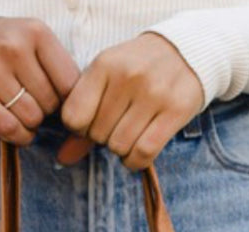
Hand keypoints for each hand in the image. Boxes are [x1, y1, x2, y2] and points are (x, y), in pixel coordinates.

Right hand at [0, 17, 79, 145]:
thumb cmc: (11, 51)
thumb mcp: (38, 45)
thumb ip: (61, 70)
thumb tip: (85, 110)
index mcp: (36, 33)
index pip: (70, 85)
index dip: (68, 100)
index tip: (57, 98)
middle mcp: (12, 47)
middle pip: (50, 104)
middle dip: (47, 110)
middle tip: (34, 101)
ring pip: (31, 118)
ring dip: (32, 124)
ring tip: (23, 111)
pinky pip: (9, 129)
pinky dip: (18, 136)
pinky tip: (17, 127)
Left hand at [56, 33, 204, 170]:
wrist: (185, 52)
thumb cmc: (136, 70)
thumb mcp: (105, 80)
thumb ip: (82, 116)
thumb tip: (63, 159)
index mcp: (104, 64)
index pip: (73, 117)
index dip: (79, 128)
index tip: (92, 121)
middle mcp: (128, 76)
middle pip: (98, 135)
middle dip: (104, 138)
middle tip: (118, 124)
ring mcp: (153, 93)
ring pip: (119, 146)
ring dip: (122, 149)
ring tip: (131, 132)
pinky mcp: (175, 110)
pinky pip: (143, 153)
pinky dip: (136, 161)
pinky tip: (139, 150)